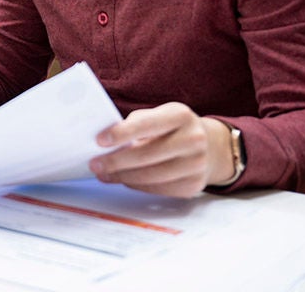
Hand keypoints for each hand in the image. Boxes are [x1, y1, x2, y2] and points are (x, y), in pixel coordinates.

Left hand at [88, 103, 235, 197]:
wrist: (210, 147)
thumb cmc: (173, 128)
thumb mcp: (160, 115)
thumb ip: (136, 124)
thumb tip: (105, 143)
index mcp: (180, 115)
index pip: (146, 124)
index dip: (121, 133)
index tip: (99, 140)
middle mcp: (193, 139)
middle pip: (146, 155)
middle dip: (116, 161)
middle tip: (95, 164)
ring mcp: (196, 165)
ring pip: (150, 176)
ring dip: (122, 176)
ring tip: (103, 173)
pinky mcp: (193, 185)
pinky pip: (157, 189)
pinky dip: (136, 185)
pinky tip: (124, 179)